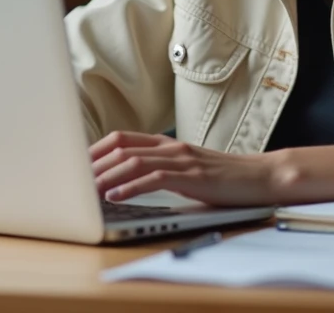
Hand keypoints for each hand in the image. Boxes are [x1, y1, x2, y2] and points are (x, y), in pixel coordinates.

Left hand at [90, 131, 280, 206]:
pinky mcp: (192, 177)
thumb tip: (128, 183)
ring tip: (87, 190)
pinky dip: (130, 187)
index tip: (76, 165)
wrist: (261, 177)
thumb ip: (161, 170)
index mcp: (168, 143)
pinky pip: (154, 178)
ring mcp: (182, 160)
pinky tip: (115, 196)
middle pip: (121, 147)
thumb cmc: (224, 178)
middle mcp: (171, 147)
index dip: (95, 150)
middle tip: (72, 179)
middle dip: (94, 163)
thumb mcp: (187, 170)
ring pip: (133, 161)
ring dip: (106, 176)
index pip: (122, 138)